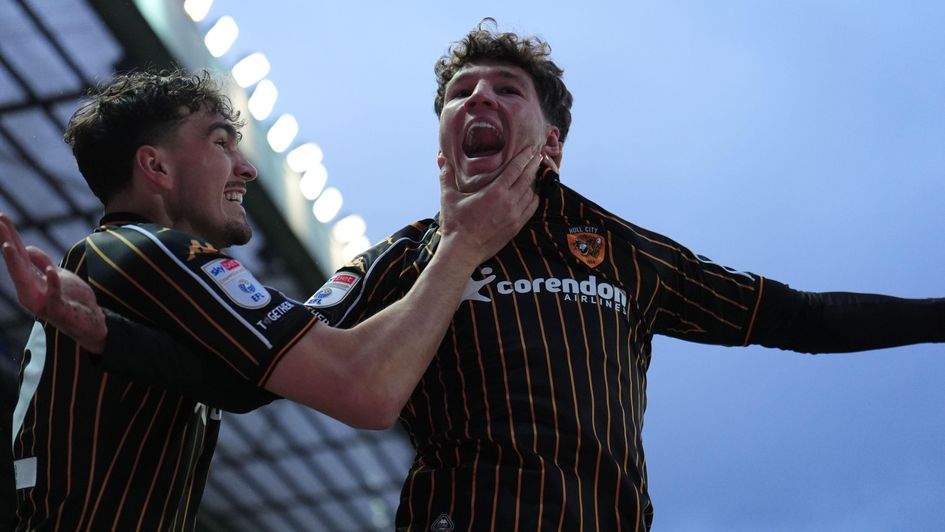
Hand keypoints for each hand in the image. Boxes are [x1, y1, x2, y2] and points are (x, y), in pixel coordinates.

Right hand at [0, 213, 105, 352]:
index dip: (10, 235)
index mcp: (31, 280)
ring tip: (7, 244)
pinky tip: (51, 269)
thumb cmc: (73, 300)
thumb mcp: (58, 275)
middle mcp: (31, 290)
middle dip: (6, 241)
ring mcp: (42, 300)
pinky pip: (54, 295)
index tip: (2, 216)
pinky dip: (53, 282)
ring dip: (15, 262)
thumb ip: (42, 263)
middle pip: (16, 262)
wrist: (90, 323)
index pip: (19, 253)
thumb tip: (26, 247)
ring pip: (25, 280)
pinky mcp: (59, 309)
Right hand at [437, 146, 541, 267]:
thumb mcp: (448, 197)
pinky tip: (533, 193)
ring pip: (532, 193)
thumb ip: (446, 175)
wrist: (463, 251)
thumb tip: (441, 157)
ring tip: (536, 172)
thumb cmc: (455, 224)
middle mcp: (509, 202)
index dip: (525, 157)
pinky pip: (532, 208)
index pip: (516, 169)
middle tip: (540, 154)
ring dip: (535, 181)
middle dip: (534, 164)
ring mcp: (515, 215)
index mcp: (494, 192)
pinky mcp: (517, 226)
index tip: (532, 148)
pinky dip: (534, 198)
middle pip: (528, 178)